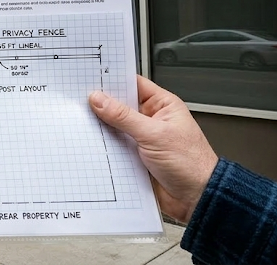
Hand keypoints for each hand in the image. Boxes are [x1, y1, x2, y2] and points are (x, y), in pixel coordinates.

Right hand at [89, 75, 218, 222]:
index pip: (133, 84)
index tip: (90, 77)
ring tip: (83, 122)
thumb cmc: (191, 164)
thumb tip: (99, 99)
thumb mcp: (154, 134)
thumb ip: (123, 116)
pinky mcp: (134, 157)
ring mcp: (141, 138)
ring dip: (101, 127)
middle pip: (119, 105)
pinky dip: (103, 146)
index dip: (113, 79)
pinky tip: (91, 143)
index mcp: (162, 105)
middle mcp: (151, 119)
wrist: (196, 199)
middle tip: (80, 101)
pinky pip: (113, 147)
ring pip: (114, 127)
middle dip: (102, 105)